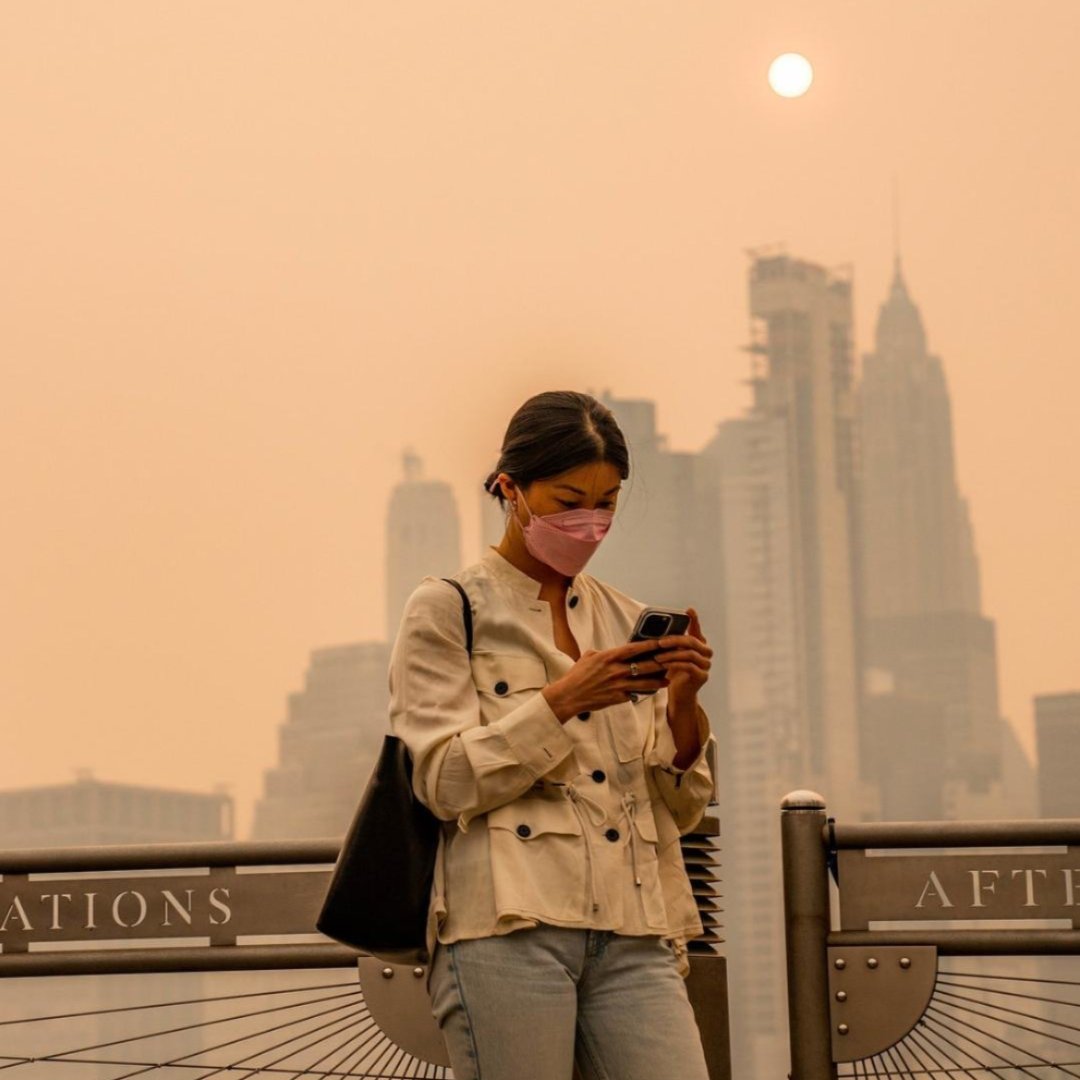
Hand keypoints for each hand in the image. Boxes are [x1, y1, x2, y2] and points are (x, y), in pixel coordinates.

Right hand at [542, 639, 670, 721]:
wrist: (569, 696)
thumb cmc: (577, 675)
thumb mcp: (589, 657)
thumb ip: (604, 653)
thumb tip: (615, 653)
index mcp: (609, 657)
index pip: (635, 648)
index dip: (650, 644)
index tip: (662, 642)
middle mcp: (616, 670)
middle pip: (645, 665)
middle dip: (660, 662)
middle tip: (671, 660)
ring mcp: (618, 685)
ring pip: (645, 683)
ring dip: (658, 681)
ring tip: (668, 680)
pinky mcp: (618, 698)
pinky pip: (635, 694)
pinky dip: (643, 693)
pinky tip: (652, 691)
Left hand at [651, 608, 710, 705]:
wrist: (680, 695)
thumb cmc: (674, 673)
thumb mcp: (670, 655)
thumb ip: (669, 644)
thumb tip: (655, 632)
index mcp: (698, 645)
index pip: (697, 629)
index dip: (694, 619)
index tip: (689, 610)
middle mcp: (705, 653)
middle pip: (692, 641)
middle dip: (674, 640)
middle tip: (659, 643)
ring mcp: (706, 665)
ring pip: (689, 654)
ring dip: (671, 654)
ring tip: (657, 657)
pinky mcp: (702, 676)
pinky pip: (689, 666)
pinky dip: (675, 664)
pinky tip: (664, 665)